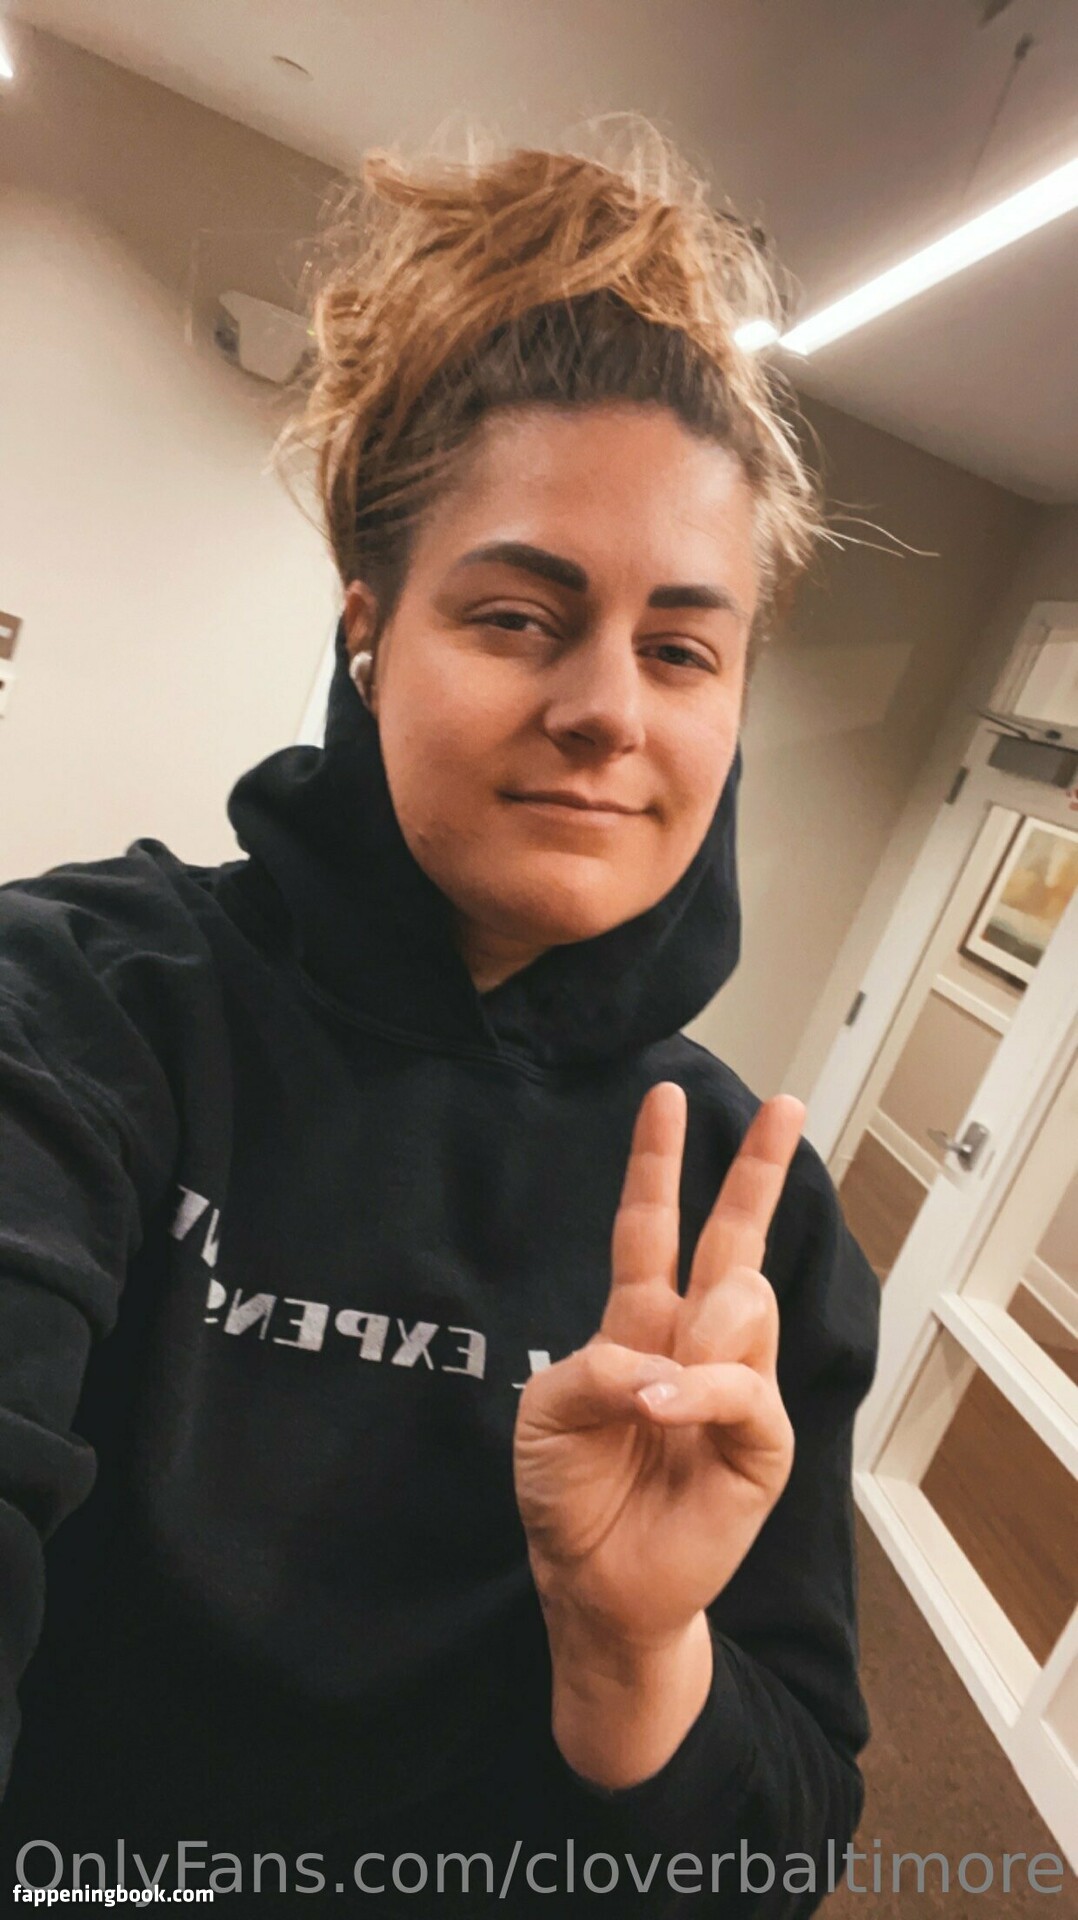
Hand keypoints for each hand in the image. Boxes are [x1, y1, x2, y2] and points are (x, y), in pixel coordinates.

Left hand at [513, 1082, 804, 1653]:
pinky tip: (665, 1407)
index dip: (658, 1164)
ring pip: (746, 1303)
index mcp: (639, 1324)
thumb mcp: (545, 1417)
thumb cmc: (570, 1495)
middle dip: (758, 1170)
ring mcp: (733, 1389)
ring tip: (656, 1391)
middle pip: (735, 1239)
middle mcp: (694, 1345)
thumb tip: (660, 1359)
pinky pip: (744, 1389)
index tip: (665, 1098)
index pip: (653, 1227)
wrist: (594, 1585)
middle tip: (783, 1105)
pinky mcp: (759, 1443)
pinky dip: (701, 1392)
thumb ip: (591, 1367)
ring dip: (702, 1331)